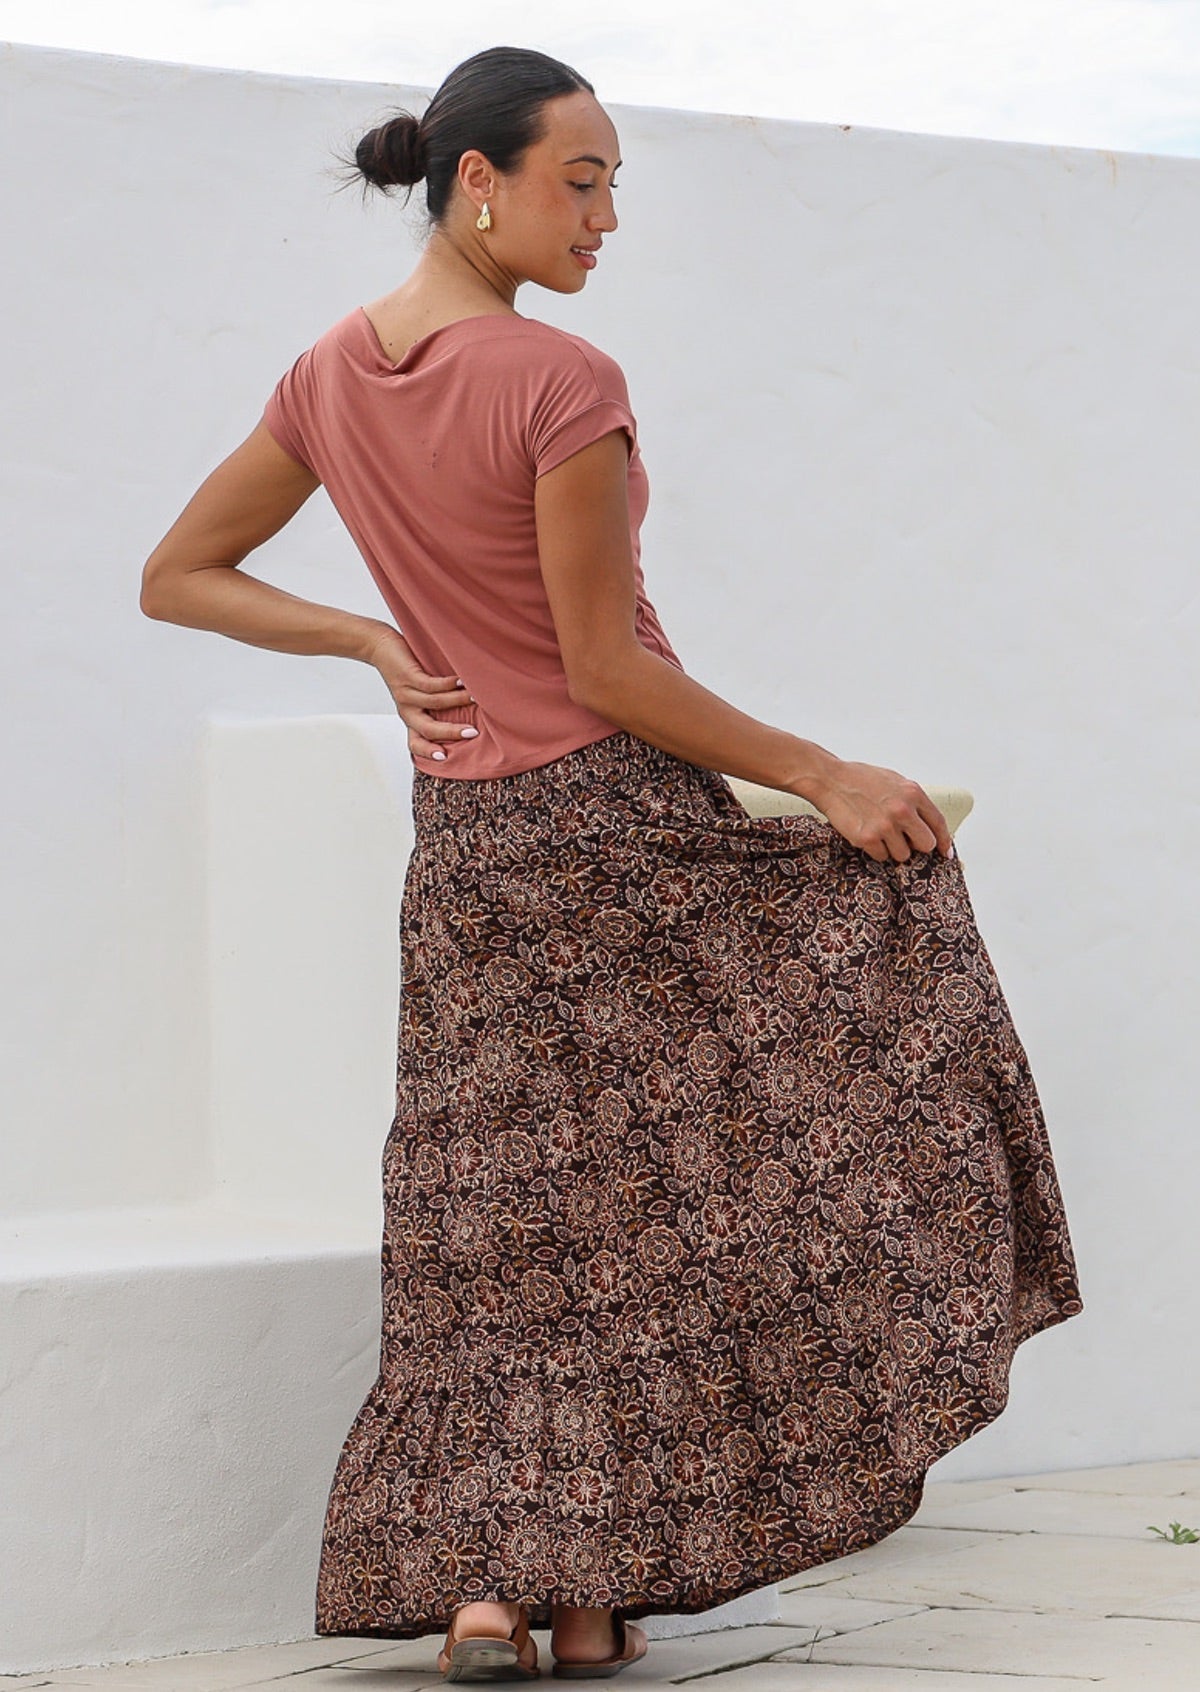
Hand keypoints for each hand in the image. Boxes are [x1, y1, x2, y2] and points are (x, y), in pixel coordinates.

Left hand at [363, 625, 476, 760]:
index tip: (445, 757)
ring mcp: (406, 694)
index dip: (427, 752)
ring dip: (458, 701)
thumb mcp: (417, 693)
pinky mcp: (408, 677)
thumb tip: (469, 709)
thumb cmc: (404, 670)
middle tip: (472, 733)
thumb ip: (436, 704)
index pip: (414, 743)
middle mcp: (407, 709)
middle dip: (451, 732)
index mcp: (409, 718)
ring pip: (435, 703)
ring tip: (476, 697)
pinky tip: (461, 681)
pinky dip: (448, 684)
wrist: (379, 647)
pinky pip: (431, 685)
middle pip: (427, 729)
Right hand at [810, 759, 952, 863]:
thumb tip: (926, 823)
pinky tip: (867, 834)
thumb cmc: (859, 779)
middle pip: (926, 845)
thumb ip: (912, 800)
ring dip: (893, 849)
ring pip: (903, 855)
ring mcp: (885, 826)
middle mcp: (902, 810)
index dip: (944, 841)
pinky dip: (875, 850)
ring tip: (879, 832)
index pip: (938, 823)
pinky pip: (882, 856)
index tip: (945, 852)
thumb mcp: (894, 781)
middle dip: (917, 846)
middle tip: (905, 840)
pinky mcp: (867, 838)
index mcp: (912, 793)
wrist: (829, 780)